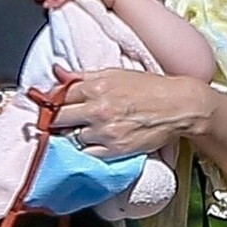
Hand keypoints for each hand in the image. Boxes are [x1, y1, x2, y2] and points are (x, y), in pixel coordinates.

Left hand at [50, 67, 213, 158]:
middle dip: (55, 121)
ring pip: (71, 138)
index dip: (50, 103)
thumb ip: (82, 76)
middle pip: (58, 120)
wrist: (177, 106)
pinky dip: (87, 150)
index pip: (57, 96)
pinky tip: (95, 143)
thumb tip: (58, 73)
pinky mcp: (114, 150)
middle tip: (58, 123)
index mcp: (95, 86)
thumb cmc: (148, 88)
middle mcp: (97, 109)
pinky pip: (87, 154)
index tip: (48, 108)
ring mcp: (105, 131)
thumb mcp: (114, 73)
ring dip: (74, 136)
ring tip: (85, 131)